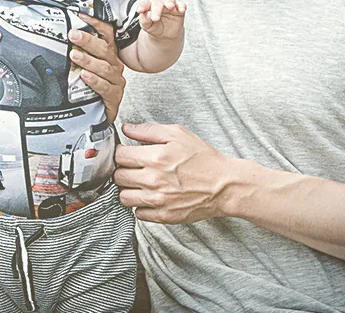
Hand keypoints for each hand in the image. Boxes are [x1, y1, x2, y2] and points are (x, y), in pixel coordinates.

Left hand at [69, 14, 126, 123]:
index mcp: (108, 54)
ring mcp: (115, 80)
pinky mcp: (114, 96)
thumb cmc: (93, 88)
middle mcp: (114, 65)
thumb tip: (64, 37)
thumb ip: (79, 52)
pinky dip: (94, 80)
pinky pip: (105, 86)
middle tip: (73, 35)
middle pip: (104, 49)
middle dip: (88, 41)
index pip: (106, 34)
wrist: (100, 114)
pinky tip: (85, 76)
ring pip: (104, 67)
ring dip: (88, 60)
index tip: (81, 15)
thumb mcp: (86, 67)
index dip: (96, 23)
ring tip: (75, 56)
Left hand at [113, 122, 239, 223]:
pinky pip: (138, 213)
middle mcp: (153, 180)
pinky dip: (141, 206)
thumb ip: (149, 130)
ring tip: (140, 183)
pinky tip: (150, 196)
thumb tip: (127, 128)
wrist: (225, 186)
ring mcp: (158, 200)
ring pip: (124, 197)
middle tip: (135, 168)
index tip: (128, 154)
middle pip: (118, 177)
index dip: (122, 152)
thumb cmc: (204, 159)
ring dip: (129, 189)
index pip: (119, 156)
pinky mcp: (164, 216)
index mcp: (155, 157)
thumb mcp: (178, 134)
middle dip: (124, 170)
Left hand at [136, 0, 185, 40]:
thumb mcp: (147, 26)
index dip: (142, 6)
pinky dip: (181, 6)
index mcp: (148, 7)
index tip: (140, 10)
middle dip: (156, 10)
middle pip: (157, 3)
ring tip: (170, 7)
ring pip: (169, 0)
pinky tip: (181, 10)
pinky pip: (181, 5)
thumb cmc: (155, 28)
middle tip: (155, 18)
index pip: (144, 4)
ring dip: (169, 2)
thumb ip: (145, 20)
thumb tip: (146, 14)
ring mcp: (169, 6)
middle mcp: (159, 4)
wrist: (165, 35)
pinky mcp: (178, 9)